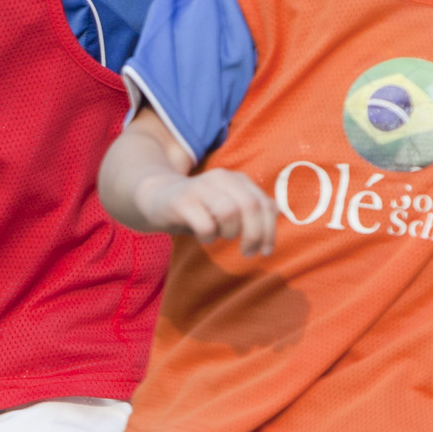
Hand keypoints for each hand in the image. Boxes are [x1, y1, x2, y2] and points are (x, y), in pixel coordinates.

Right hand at [136, 165, 276, 254]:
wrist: (155, 196)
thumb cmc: (197, 206)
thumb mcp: (227, 202)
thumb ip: (251, 206)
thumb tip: (277, 212)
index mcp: (237, 180)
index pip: (265, 204)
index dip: (270, 230)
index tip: (265, 251)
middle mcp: (221, 179)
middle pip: (250, 206)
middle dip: (254, 234)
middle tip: (248, 252)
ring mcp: (200, 188)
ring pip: (229, 212)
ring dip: (230, 232)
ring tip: (221, 236)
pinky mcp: (182, 201)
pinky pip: (204, 223)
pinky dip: (208, 236)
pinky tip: (204, 237)